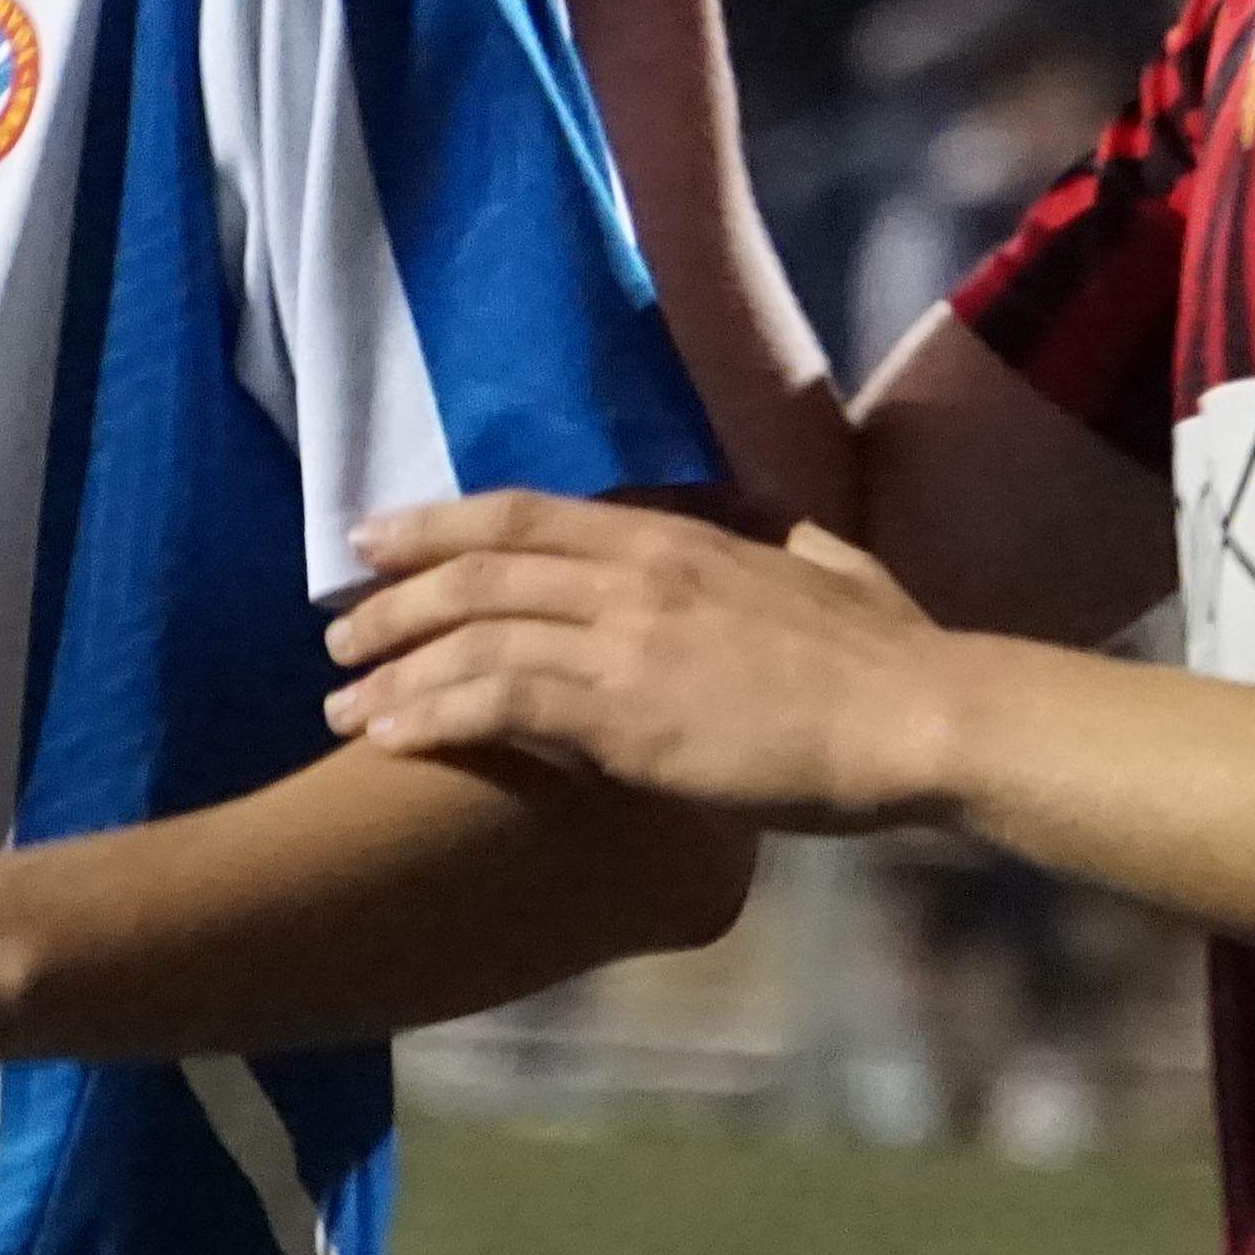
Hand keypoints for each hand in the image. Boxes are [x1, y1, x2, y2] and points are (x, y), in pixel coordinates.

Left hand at [321, 495, 964, 832]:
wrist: (917, 716)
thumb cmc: (887, 656)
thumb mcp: (826, 565)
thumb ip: (774, 536)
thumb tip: (757, 516)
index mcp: (676, 534)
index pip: (528, 514)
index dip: (440, 523)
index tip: (374, 537)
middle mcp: (635, 572)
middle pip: (480, 570)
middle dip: (393, 599)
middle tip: (337, 630)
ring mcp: (626, 640)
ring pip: (474, 636)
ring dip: (394, 667)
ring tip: (339, 705)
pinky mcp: (626, 713)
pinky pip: (500, 703)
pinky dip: (433, 716)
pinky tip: (391, 740)